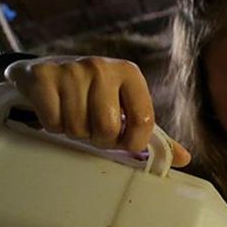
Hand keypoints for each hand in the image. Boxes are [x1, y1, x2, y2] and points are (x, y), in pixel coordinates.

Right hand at [4, 56, 190, 166]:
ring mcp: (71, 70)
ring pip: (79, 128)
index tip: (123, 143)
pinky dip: (53, 126)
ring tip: (73, 116)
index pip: (143, 120)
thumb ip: (151, 132)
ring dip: (75, 132)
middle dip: (100, 139)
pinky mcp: (43, 77)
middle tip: (93, 130)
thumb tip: (183, 158)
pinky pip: (53, 122)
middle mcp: (102, 67)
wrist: (44, 71)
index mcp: (129, 73)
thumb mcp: (124, 106)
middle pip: (108, 129)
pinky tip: (55, 110)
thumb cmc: (92, 94)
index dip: (133, 142)